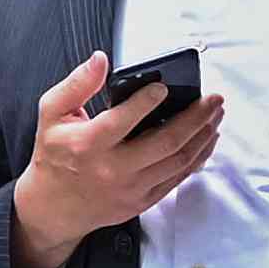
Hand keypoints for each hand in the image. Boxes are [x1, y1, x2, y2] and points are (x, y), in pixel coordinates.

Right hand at [7, 52, 229, 267]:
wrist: (53, 208)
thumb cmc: (54, 155)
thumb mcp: (52, 114)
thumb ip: (77, 84)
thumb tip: (101, 59)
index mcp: (87, 144)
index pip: (122, 120)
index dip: (147, 101)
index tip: (164, 86)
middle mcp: (112, 169)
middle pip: (165, 142)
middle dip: (196, 117)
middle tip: (214, 98)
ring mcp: (131, 188)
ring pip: (179, 160)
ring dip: (203, 135)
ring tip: (216, 114)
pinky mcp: (143, 200)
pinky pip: (179, 178)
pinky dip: (198, 156)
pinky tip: (207, 138)